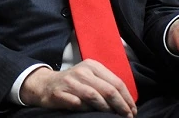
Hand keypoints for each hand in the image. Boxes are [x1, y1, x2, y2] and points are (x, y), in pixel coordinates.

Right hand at [19, 60, 136, 116]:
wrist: (45, 84)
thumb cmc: (73, 84)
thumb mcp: (90, 78)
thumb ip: (105, 85)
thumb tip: (126, 102)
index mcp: (92, 66)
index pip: (116, 82)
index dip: (127, 98)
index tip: (133, 110)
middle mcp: (82, 71)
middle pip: (108, 90)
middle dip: (121, 106)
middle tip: (128, 117)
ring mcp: (70, 82)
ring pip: (94, 96)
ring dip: (107, 109)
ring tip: (114, 117)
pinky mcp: (59, 93)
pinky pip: (77, 104)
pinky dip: (86, 110)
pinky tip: (92, 115)